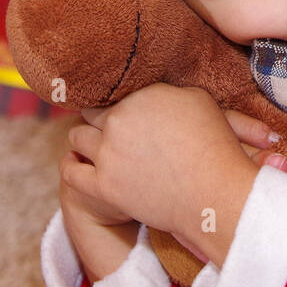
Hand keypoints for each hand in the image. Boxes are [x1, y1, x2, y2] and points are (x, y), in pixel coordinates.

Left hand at [61, 84, 286, 261]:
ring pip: (76, 137)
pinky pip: (71, 172)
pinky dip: (71, 165)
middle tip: (106, 127)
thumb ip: (169, 93)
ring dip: (84, 139)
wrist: (215, 195)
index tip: (117, 106)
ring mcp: (107, 155)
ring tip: (91, 144)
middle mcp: (118, 120)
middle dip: (98, 118)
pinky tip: (76, 163)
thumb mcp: (199, 101)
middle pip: (90, 112)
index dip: (114, 100)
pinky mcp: (103, 186)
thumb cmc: (215, 147)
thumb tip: (155, 92)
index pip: (113, 91)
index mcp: (140, 96)